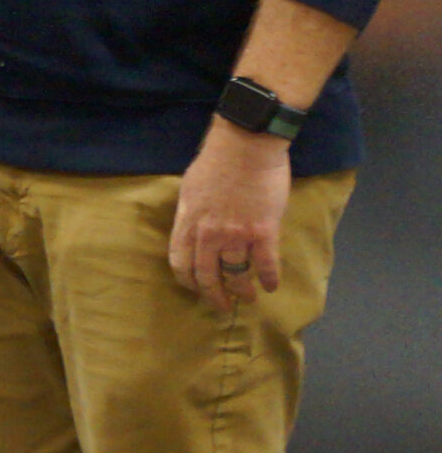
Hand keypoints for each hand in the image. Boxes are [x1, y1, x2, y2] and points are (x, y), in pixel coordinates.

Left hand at [169, 119, 290, 313]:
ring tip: (248, 297)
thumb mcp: (190, 189)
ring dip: (243, 290)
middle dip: (214, 295)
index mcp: (188, 222)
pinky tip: (272, 286)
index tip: (196, 289)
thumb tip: (194, 230)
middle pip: (207, 276)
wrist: (245, 147)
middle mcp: (208, 234)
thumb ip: (191, 215)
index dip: (188, 281)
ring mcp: (235, 235)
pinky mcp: (263, 232)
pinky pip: (267, 264)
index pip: (180, 263)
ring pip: (236, 274)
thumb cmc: (215, 163)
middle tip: (221, 305)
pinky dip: (270, 279)